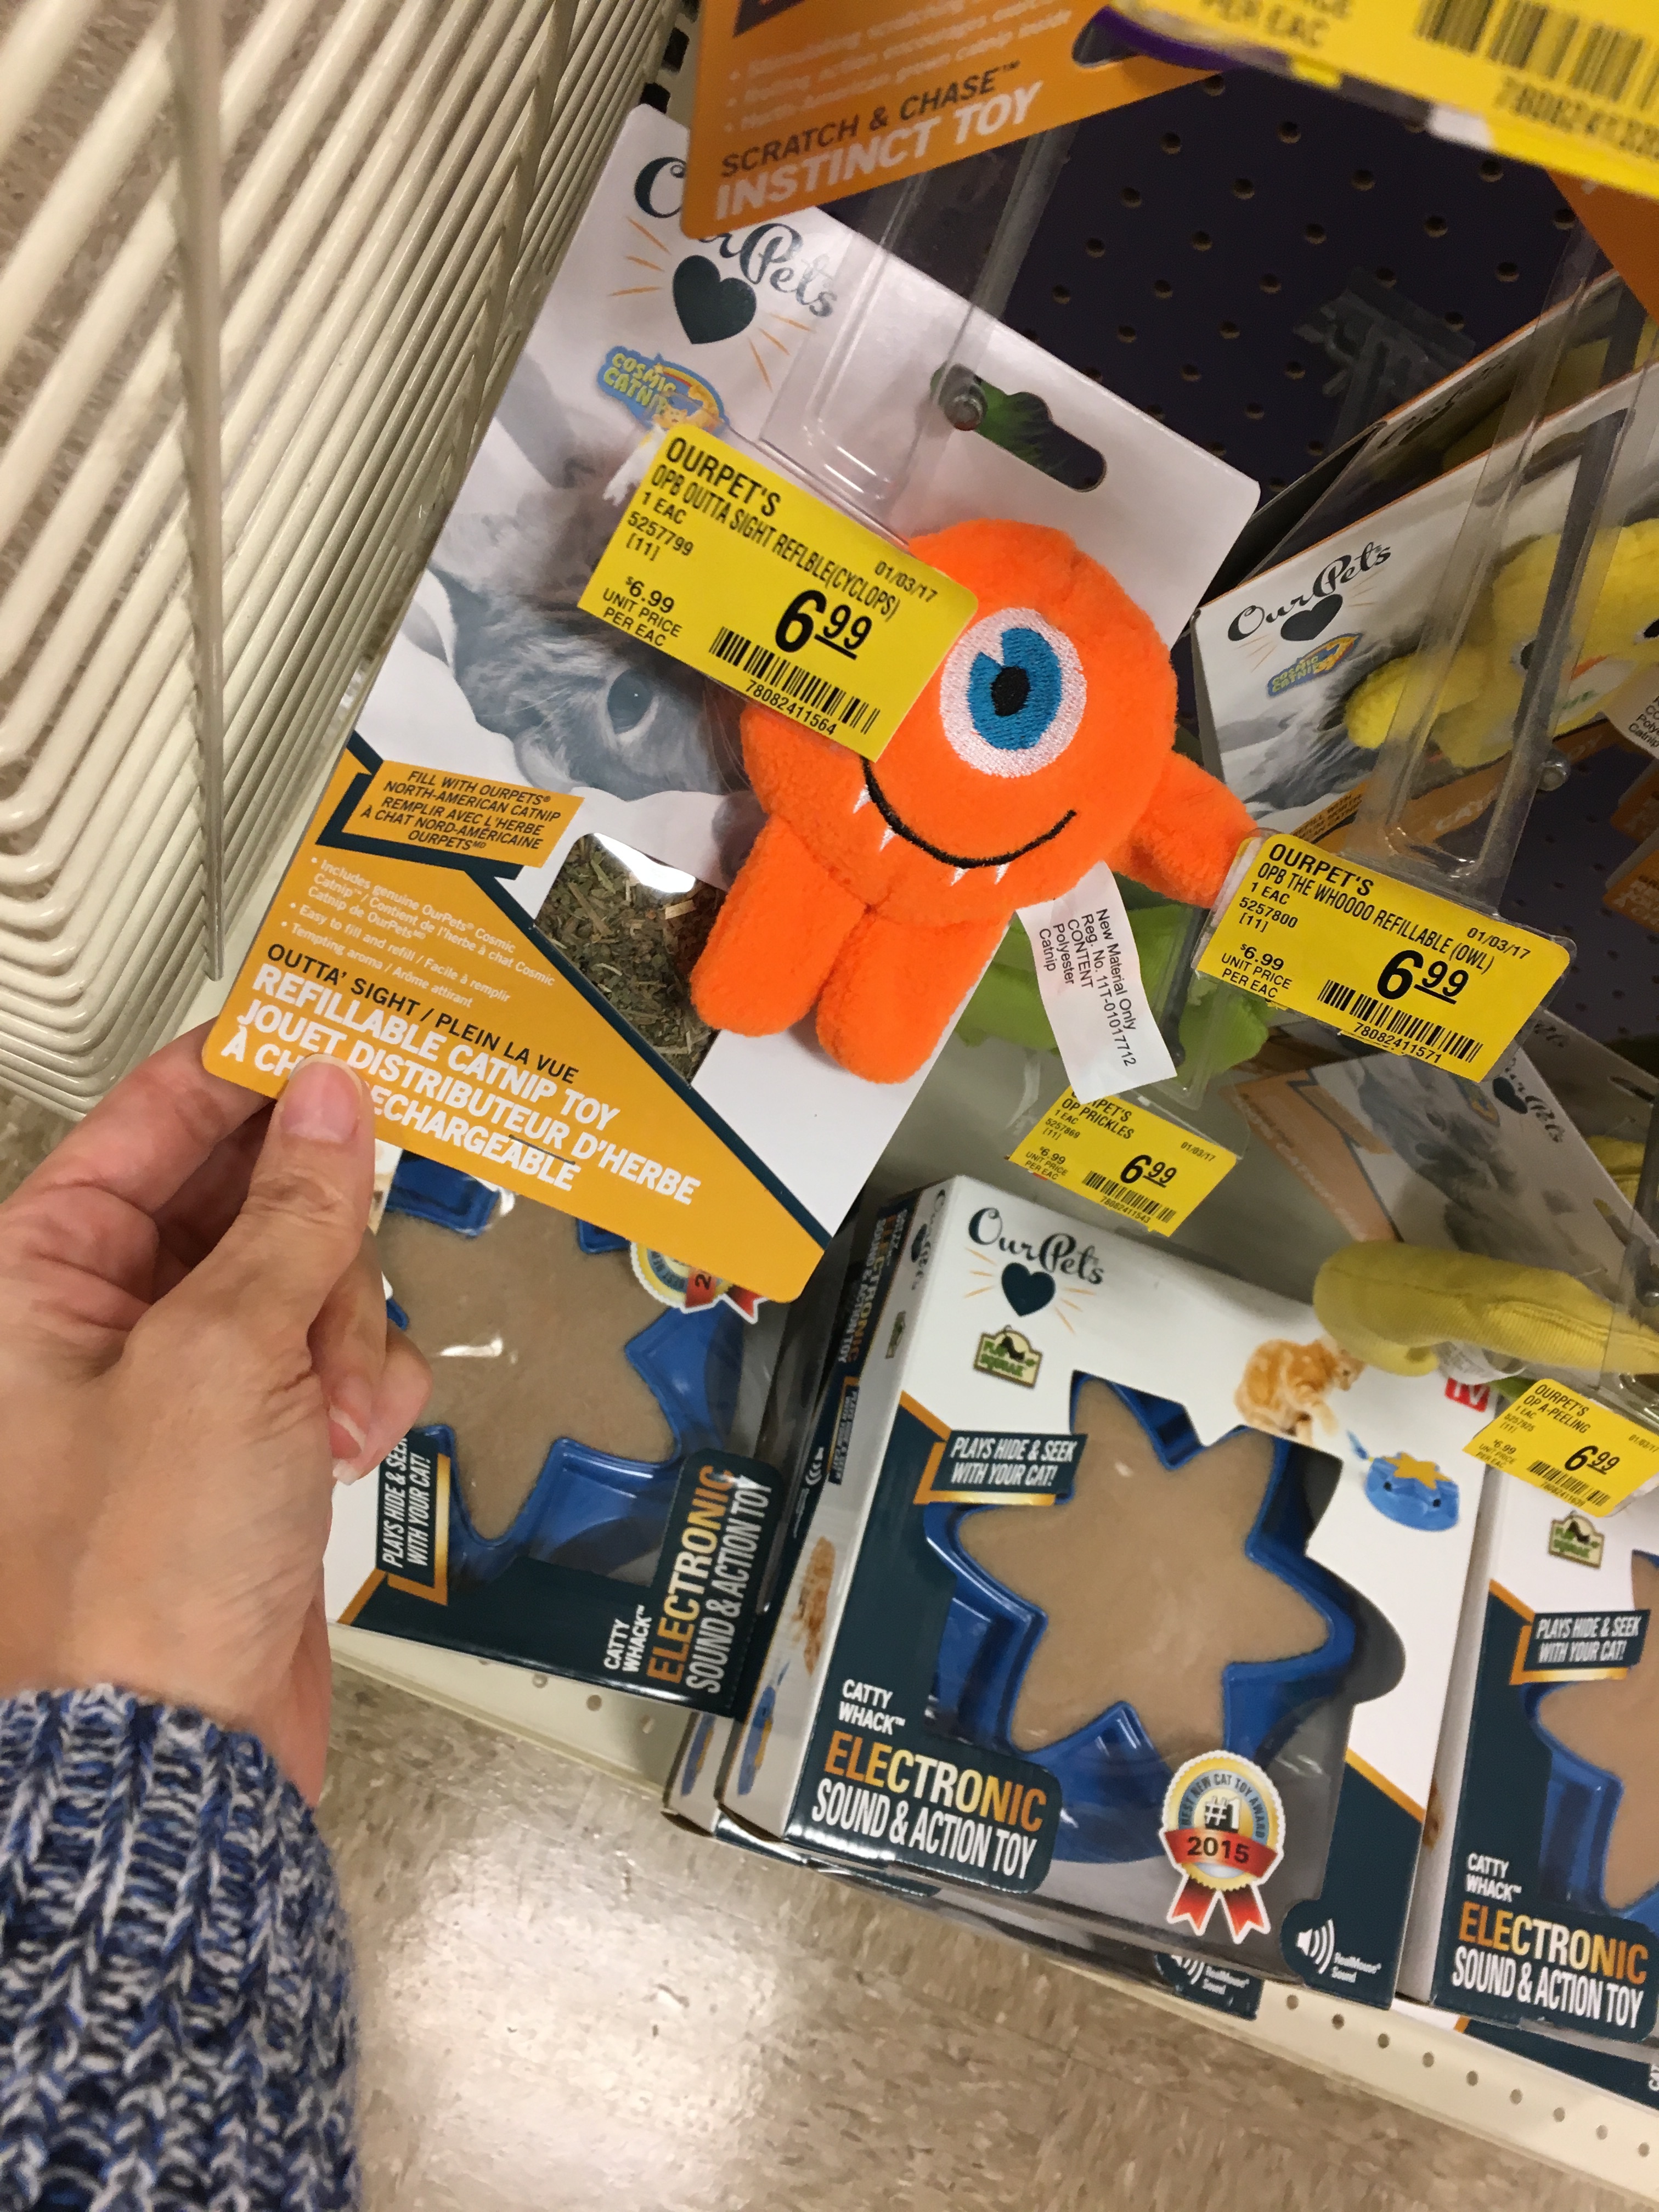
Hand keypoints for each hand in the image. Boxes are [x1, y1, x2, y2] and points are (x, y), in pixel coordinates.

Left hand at [0, 1031, 429, 1800]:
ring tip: (335, 1406)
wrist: (174, 1753)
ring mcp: (174, 1385)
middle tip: (348, 1256)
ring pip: (302, 1278)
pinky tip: (351, 1444)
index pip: (151, 1120)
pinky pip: (324, 1360)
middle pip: (244, 1197)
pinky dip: (354, 1391)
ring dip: (342, 1330)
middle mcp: (97, 1322)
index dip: (248, 1071)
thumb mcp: (224, 1357)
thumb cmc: (138, 1573)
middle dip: (314, 1239)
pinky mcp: (242, 1444)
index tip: (340, 1036)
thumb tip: (333, 1101)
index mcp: (39, 1276)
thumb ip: (289, 1217)